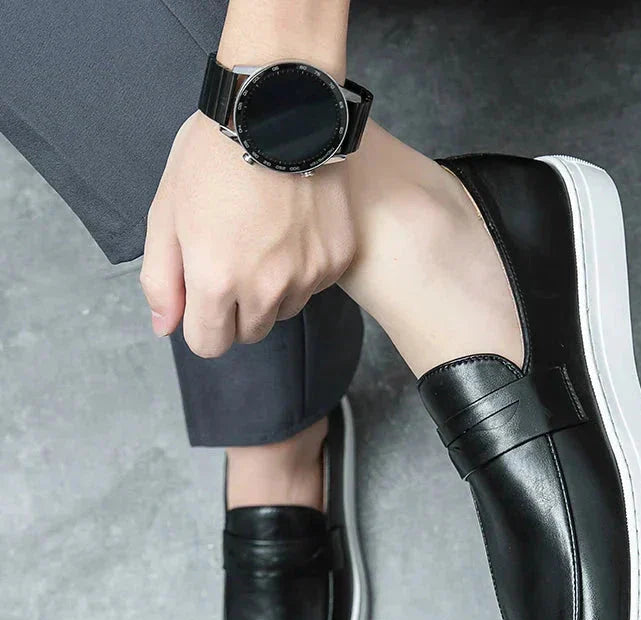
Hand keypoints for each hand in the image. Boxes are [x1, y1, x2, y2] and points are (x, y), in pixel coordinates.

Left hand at [139, 111, 355, 356]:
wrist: (278, 112)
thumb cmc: (213, 156)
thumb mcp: (167, 213)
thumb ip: (161, 279)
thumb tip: (166, 327)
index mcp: (216, 280)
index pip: (209, 345)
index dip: (201, 324)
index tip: (204, 296)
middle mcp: (266, 289)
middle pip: (249, 333)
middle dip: (236, 309)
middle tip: (234, 260)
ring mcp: (308, 275)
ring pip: (284, 310)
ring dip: (271, 291)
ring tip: (265, 239)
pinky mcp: (337, 259)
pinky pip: (316, 284)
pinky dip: (303, 268)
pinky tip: (293, 229)